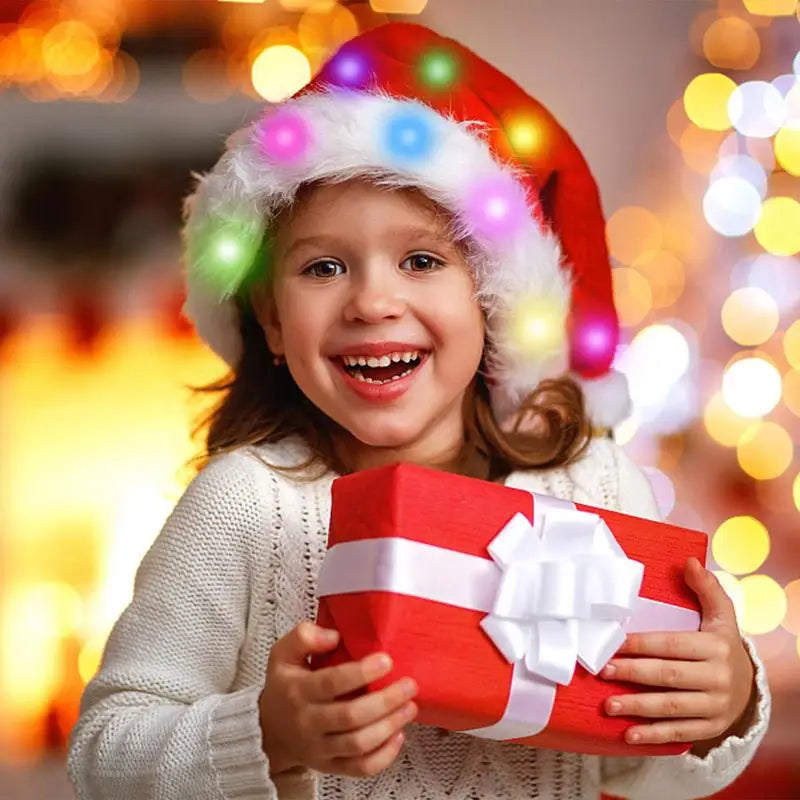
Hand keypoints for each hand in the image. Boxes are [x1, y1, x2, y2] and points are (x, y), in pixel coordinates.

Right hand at [258, 621, 418, 777]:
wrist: (269, 730)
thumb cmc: (284, 685)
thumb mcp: (283, 653)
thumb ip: (304, 636)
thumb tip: (333, 636)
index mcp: (298, 690)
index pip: (331, 683)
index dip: (361, 672)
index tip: (387, 660)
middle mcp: (308, 722)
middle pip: (351, 716)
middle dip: (385, 701)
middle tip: (409, 685)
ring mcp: (319, 748)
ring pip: (358, 744)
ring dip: (389, 726)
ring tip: (410, 707)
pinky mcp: (330, 766)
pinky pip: (360, 769)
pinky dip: (384, 756)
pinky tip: (399, 735)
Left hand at [599, 557, 755, 751]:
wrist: (751, 686)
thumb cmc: (722, 644)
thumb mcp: (720, 615)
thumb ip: (705, 588)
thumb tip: (689, 561)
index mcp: (715, 646)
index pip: (672, 645)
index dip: (641, 645)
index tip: (613, 645)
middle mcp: (718, 677)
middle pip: (668, 675)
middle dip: (633, 673)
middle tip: (603, 671)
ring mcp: (716, 706)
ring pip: (672, 706)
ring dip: (638, 706)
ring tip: (608, 704)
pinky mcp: (711, 728)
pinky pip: (680, 733)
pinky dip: (654, 734)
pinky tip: (629, 733)